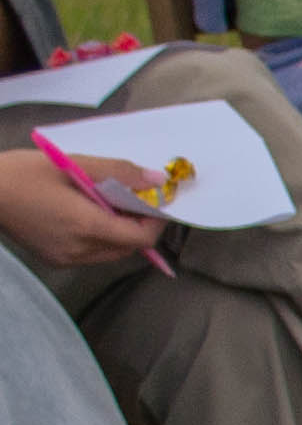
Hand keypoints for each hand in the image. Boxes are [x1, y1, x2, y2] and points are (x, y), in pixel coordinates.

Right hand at [0, 148, 168, 266]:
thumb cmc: (21, 173)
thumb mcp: (71, 164)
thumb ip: (117, 172)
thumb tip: (157, 181)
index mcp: (85, 226)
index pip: (141, 237)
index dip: (155, 220)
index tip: (154, 199)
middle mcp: (79, 250)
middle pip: (130, 247)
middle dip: (138, 224)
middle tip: (130, 197)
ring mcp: (66, 259)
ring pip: (112, 252)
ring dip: (119, 231)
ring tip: (104, 202)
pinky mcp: (55, 260)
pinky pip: (92, 253)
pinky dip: (100, 237)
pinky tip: (84, 214)